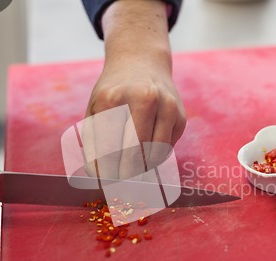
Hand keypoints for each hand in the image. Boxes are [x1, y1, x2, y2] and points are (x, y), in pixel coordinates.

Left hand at [83, 0, 185, 179]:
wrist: (141, 62)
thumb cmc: (113, 91)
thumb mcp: (95, 108)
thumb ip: (94, 142)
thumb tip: (98, 176)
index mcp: (112, 99)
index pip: (108, 149)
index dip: (105, 172)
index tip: (103, 182)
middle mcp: (142, 99)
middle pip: (133, 155)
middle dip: (124, 175)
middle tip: (118, 183)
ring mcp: (165, 106)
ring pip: (154, 155)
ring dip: (141, 169)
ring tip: (131, 171)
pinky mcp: (180, 116)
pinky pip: (167, 149)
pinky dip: (154, 158)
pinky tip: (145, 153)